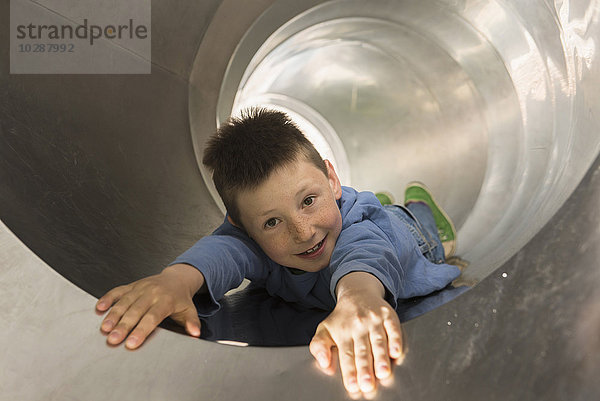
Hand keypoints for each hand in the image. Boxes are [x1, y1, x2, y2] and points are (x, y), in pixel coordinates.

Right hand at [95, 264, 203, 348]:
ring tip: (104, 329)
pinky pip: (118, 291)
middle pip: (135, 311)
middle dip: (123, 326)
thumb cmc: (180, 298)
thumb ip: (192, 322)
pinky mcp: (132, 285)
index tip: (132, 343)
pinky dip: (107, 298)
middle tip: (113, 339)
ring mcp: (140, 288)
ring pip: (124, 302)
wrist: (176, 278)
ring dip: (113, 315)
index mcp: (166, 301)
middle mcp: (151, 293)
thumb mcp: (189, 309)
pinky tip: (99, 308)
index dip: (141, 331)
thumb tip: (195, 333)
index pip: (152, 317)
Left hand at [309, 272, 403, 394]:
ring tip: (383, 372)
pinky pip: (393, 328)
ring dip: (381, 357)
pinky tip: (396, 352)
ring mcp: (374, 319)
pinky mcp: (388, 315)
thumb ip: (319, 346)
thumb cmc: (342, 318)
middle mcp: (358, 325)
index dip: (350, 371)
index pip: (346, 354)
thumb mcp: (324, 329)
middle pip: (362, 350)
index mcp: (343, 332)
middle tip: (368, 384)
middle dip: (365, 368)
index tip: (352, 385)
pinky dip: (395, 340)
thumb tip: (324, 362)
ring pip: (378, 341)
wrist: (358, 292)